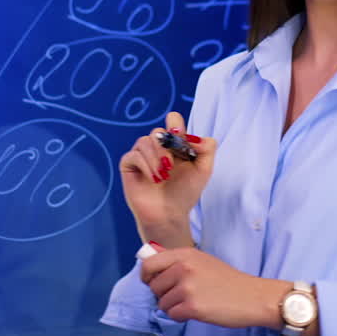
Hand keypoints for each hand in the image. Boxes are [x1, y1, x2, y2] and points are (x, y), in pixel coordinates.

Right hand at [119, 111, 216, 243]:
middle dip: (166, 147)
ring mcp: (142, 155)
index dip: (176, 125)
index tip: (180, 136)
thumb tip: (194, 136)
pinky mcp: (129, 166)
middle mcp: (157, 147)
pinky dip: (145, 165)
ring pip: (145, 141)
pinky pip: (133, 155)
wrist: (169, 215)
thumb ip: (207, 148)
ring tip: (163, 177)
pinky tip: (153, 179)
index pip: (173, 120)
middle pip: (158, 131)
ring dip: (156, 158)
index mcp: (175, 144)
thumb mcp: (204, 169)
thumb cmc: (185, 192)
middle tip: (171, 166)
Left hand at [141, 247, 286, 327]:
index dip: (146, 276)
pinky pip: (172, 315)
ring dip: (174, 306)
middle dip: (163, 294)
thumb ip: (176, 260)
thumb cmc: (227, 280)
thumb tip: (149, 257)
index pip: (149, 263)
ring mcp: (188, 287)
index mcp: (185, 254)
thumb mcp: (201, 260)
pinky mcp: (192, 306)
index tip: (152, 282)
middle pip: (153, 286)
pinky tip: (196, 310)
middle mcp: (184, 268)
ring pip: (162, 303)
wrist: (251, 296)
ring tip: (193, 301)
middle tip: (181, 295)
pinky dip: (181, 316)